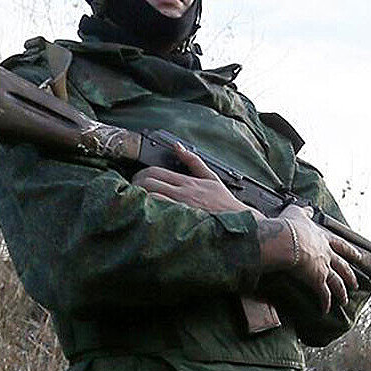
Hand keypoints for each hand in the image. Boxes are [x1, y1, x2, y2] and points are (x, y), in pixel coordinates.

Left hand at [134, 143, 256, 216]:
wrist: (240, 223)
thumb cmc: (225, 203)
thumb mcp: (211, 177)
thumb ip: (193, 161)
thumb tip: (178, 147)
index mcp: (187, 182)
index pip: (155, 171)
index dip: (141, 174)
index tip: (136, 180)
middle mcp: (182, 193)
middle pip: (148, 182)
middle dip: (135, 185)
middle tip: (130, 191)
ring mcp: (181, 208)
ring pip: (150, 198)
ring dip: (139, 199)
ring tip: (133, 203)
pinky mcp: (181, 222)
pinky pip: (159, 215)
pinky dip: (148, 213)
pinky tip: (143, 215)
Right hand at [263, 205, 360, 312]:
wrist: (287, 239)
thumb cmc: (290, 226)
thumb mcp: (298, 212)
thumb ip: (304, 211)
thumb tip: (307, 208)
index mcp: (323, 239)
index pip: (341, 246)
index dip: (350, 252)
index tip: (358, 256)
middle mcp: (327, 254)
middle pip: (343, 267)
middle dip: (350, 275)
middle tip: (356, 283)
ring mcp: (324, 268)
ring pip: (337, 282)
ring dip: (342, 292)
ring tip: (345, 300)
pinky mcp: (316, 280)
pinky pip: (323, 294)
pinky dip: (325, 302)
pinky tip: (325, 309)